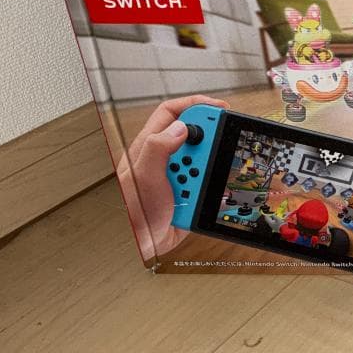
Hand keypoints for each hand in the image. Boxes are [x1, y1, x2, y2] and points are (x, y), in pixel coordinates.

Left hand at [115, 94, 228, 261]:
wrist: (140, 247)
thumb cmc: (133, 215)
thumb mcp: (143, 177)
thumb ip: (158, 148)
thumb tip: (181, 127)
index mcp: (149, 147)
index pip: (173, 114)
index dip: (196, 106)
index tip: (220, 109)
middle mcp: (164, 159)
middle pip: (195, 138)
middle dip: (208, 148)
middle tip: (210, 159)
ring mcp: (178, 176)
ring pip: (205, 163)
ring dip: (206, 176)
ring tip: (195, 190)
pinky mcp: (189, 193)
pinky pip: (208, 185)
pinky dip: (212, 191)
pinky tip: (205, 199)